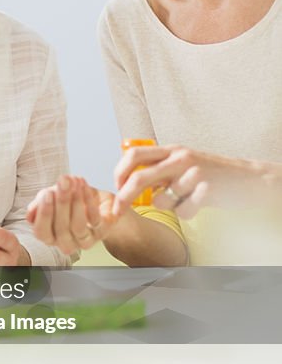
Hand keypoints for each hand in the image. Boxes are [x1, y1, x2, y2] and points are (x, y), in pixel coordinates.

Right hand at [26, 175, 116, 254]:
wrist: (96, 202)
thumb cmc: (70, 201)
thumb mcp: (52, 198)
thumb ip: (40, 203)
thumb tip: (31, 210)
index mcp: (50, 237)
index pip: (42, 232)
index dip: (43, 214)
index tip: (47, 193)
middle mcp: (67, 243)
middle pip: (61, 229)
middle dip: (61, 203)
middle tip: (63, 182)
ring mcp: (86, 240)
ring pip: (78, 226)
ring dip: (76, 202)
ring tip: (74, 182)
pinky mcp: (102, 232)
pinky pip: (94, 219)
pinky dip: (89, 200)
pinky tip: (84, 186)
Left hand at [113, 144, 273, 218]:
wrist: (247, 178)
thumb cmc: (210, 174)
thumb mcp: (182, 163)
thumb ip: (158, 169)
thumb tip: (127, 180)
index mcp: (171, 150)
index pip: (134, 155)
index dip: (119, 173)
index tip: (116, 189)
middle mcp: (180, 157)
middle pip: (140, 178)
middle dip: (123, 198)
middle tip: (117, 212)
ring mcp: (194, 173)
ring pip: (160, 199)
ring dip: (166, 207)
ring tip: (182, 200)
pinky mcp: (207, 190)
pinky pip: (182, 211)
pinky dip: (185, 214)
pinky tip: (197, 205)